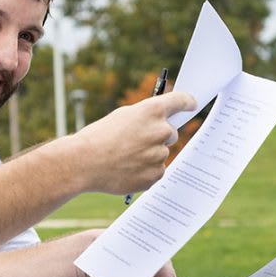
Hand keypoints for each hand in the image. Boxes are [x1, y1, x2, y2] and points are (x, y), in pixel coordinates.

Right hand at [70, 91, 195, 194]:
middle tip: (138, 141)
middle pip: (171, 133)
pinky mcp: (155, 175)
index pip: (181, 101)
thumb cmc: (99, 137)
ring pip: (161, 154)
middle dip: (159, 136)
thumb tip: (160, 123)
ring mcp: (159, 155)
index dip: (187, 102)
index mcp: (152, 111)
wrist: (83, 162)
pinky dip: (144, 171)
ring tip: (125, 157)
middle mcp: (161, 131)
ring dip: (149, 155)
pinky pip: (155, 171)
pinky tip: (126, 169)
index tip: (192, 104)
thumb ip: (145, 117)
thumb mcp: (122, 116)